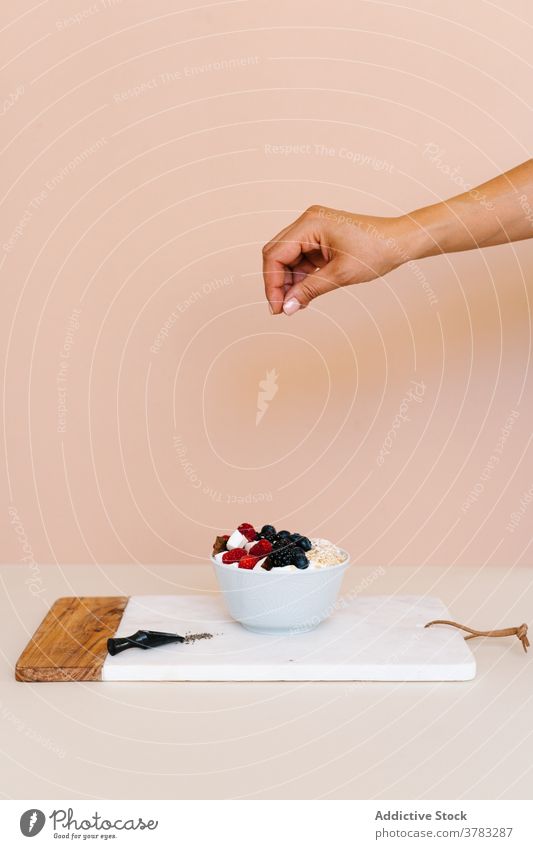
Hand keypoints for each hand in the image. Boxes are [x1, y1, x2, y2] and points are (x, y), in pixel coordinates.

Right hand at [262, 205, 414, 314]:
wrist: (400, 242)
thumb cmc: (377, 249)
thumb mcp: (340, 274)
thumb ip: (309, 290)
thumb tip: (287, 307)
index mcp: (310, 223)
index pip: (276, 254)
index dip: (272, 283)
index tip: (277, 307)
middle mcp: (308, 222)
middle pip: (278, 255)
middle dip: (278, 283)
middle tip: (282, 309)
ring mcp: (314, 230)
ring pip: (288, 260)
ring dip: (290, 283)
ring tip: (296, 305)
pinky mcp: (320, 240)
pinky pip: (302, 260)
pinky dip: (301, 279)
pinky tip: (304, 296)